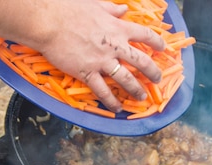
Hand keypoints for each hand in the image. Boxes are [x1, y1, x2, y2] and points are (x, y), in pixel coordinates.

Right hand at [31, 0, 165, 111]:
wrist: (48, 22)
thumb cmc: (69, 9)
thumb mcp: (95, 4)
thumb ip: (112, 8)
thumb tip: (124, 9)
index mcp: (118, 27)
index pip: (145, 35)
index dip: (157, 42)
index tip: (163, 48)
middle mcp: (114, 46)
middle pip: (141, 61)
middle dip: (152, 72)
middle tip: (157, 79)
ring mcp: (101, 61)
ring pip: (125, 79)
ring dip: (136, 89)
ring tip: (141, 97)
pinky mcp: (87, 73)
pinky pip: (102, 90)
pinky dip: (111, 101)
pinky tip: (117, 108)